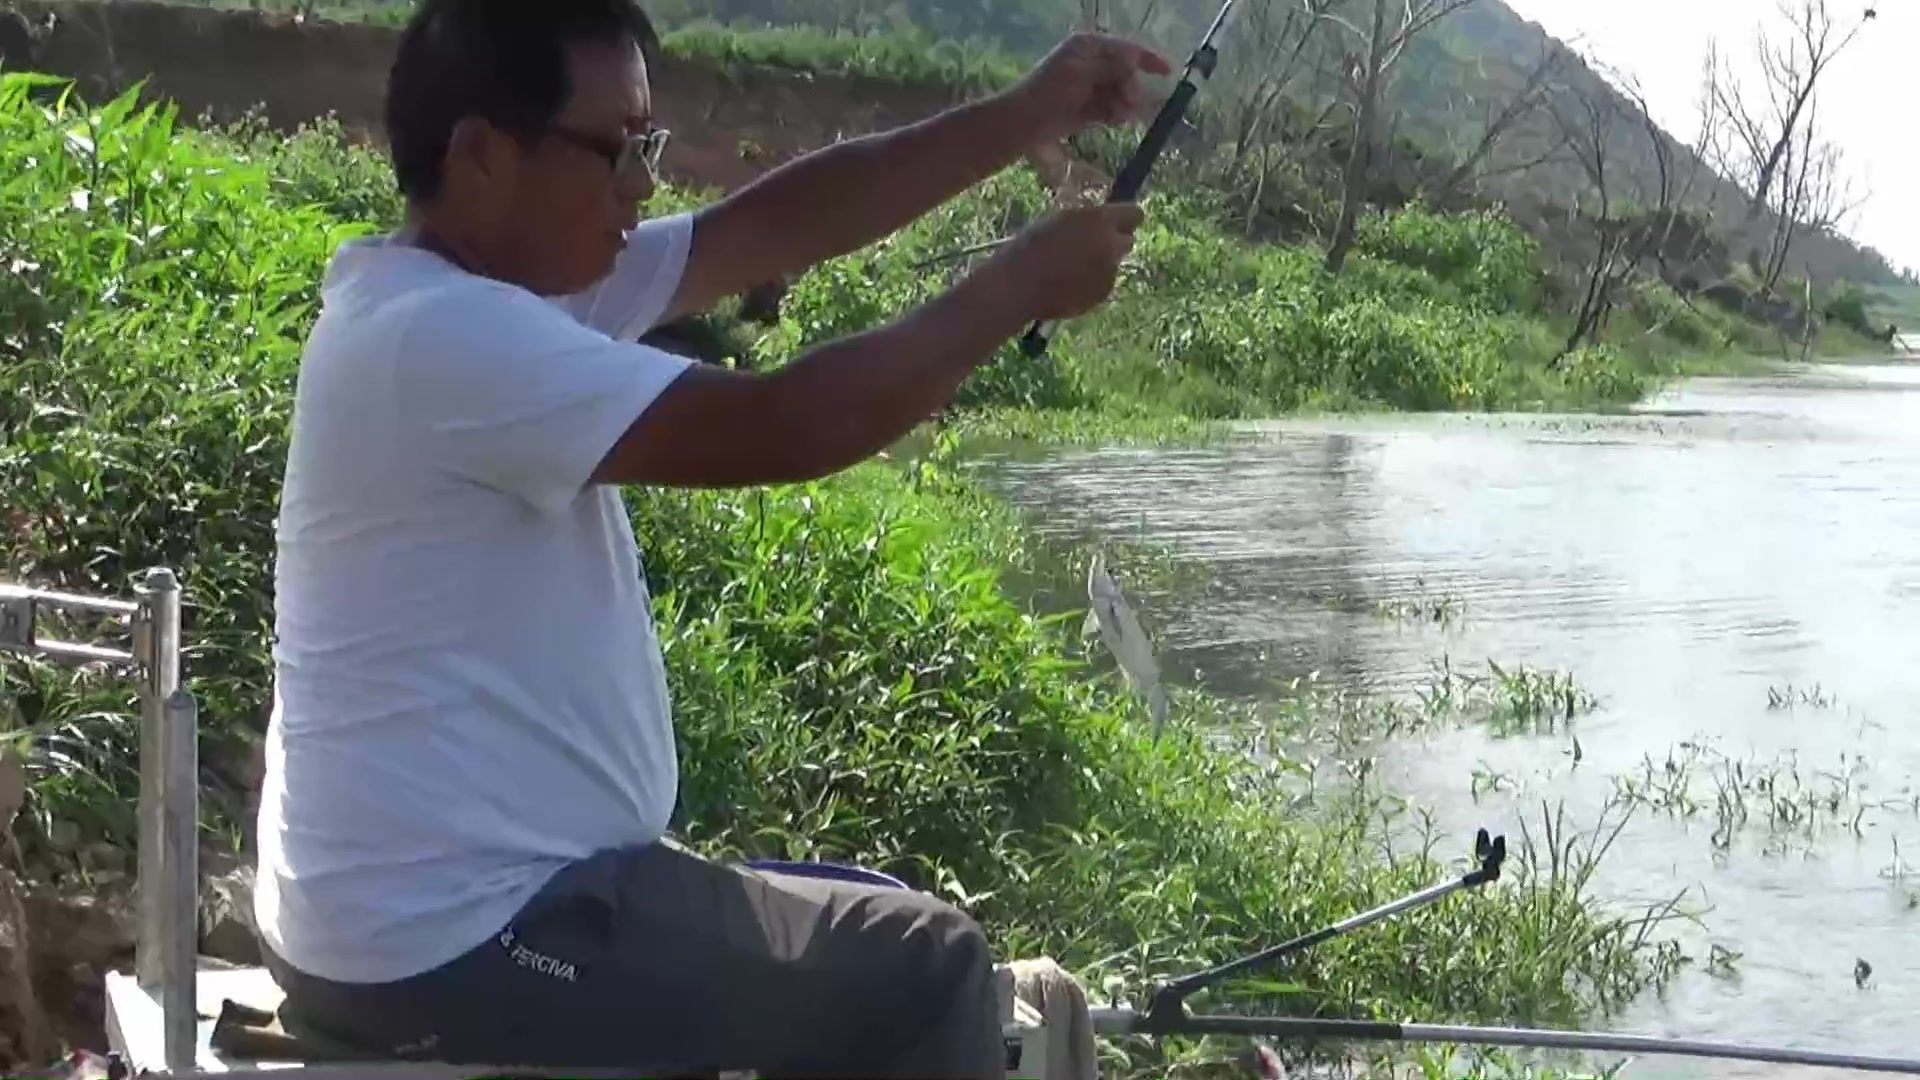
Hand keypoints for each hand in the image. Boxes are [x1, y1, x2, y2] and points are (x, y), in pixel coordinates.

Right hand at [990, 201, 1145, 322]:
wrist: (1018, 285)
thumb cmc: (1030, 247)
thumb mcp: (1060, 222)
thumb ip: (1087, 222)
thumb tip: (1103, 224)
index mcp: (1098, 220)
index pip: (1134, 214)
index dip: (1125, 218)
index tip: (1117, 222)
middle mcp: (1110, 245)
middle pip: (1128, 241)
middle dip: (1114, 242)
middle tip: (1092, 246)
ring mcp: (1109, 272)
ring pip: (1114, 264)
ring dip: (1101, 265)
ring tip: (1070, 269)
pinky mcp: (1102, 293)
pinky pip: (1103, 284)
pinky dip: (1092, 284)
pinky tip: (1067, 284)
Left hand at [1007, 32, 1173, 143]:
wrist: (1024, 122)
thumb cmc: (1050, 91)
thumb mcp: (1082, 73)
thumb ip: (1110, 66)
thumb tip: (1134, 59)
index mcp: (1088, 47)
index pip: (1126, 49)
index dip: (1148, 59)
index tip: (1167, 72)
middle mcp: (1091, 63)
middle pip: (1126, 73)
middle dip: (1131, 88)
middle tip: (1128, 104)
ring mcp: (1089, 87)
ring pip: (1120, 94)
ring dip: (1123, 104)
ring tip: (1117, 116)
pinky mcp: (1087, 109)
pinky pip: (1110, 109)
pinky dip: (1114, 115)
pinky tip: (1112, 121)